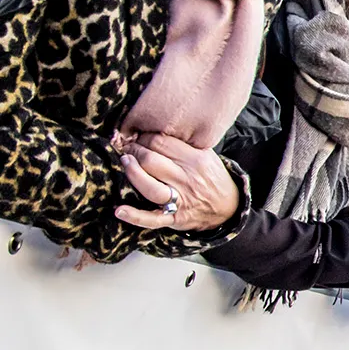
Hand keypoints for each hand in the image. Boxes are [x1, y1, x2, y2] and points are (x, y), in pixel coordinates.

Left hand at [115, 135, 239, 231]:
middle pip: (151, 160)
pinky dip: (135, 216)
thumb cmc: (212, 178)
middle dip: (134, 151)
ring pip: (150, 186)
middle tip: (128, 148)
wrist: (229, 207)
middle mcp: (188, 179)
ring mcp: (181, 200)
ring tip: (125, 162)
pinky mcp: (175, 218)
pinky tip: (119, 210)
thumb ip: (185, 145)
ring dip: (132, 173)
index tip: (138, 136)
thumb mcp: (207, 156)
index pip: (161, 142)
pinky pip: (153, 219)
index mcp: (197, 160)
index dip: (144, 137)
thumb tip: (156, 130)